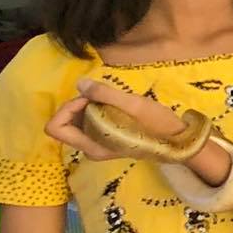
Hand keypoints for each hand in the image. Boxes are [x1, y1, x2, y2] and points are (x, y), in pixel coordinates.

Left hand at [44, 79, 193, 164]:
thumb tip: (80, 84)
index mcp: (91, 145)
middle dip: (76, 106)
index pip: (55, 127)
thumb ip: (104, 94)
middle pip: (63, 124)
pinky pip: (86, 124)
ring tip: (108, 99)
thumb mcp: (133, 105)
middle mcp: (89, 148)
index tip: (90, 98)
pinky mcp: (104, 139)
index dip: (67, 108)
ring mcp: (96, 144)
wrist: (177, 140)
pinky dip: (93, 111)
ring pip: (74, 123)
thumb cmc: (156, 125)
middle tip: (99, 95)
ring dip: (85, 107)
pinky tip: (112, 105)